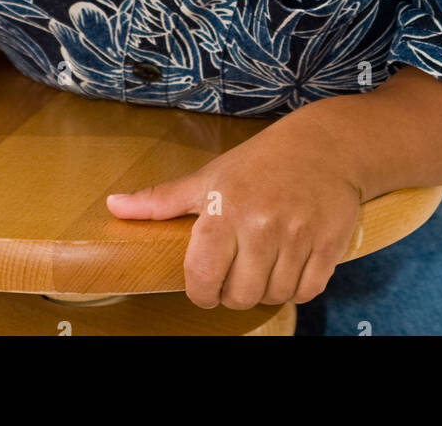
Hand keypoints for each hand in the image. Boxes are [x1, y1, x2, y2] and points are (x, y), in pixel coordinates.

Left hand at [105, 106, 361, 309]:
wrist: (325, 145)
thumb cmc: (259, 162)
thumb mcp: (209, 176)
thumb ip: (162, 199)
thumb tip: (113, 206)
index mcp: (225, 209)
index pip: (203, 278)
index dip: (201, 291)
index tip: (206, 283)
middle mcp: (261, 226)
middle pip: (240, 296)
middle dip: (234, 292)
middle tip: (237, 271)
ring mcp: (297, 237)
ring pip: (274, 296)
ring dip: (267, 289)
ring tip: (264, 264)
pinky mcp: (328, 246)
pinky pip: (306, 291)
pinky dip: (297, 287)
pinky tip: (290, 263)